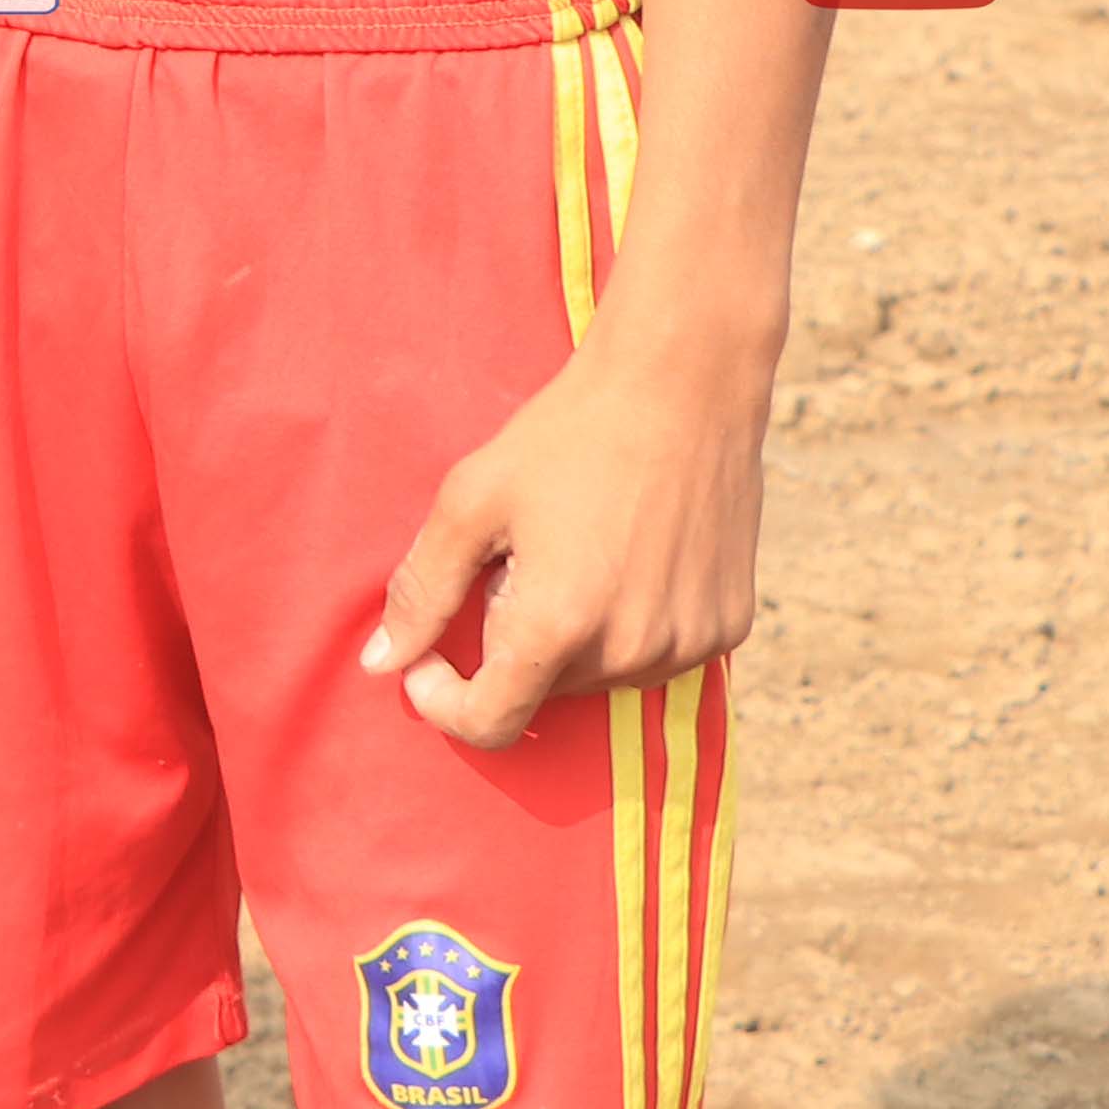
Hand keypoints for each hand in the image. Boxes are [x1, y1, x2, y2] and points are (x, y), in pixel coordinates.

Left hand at [366, 315, 769, 749]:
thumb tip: (379, 664)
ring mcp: (688, 645)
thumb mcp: (471, 500)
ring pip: (600, 676)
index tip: (427, 659)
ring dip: (571, 637)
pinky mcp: (728, 629)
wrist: (685, 385)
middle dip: (510, 644)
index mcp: (558, 626)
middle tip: (516, 560)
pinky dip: (627, 624)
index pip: (490, 723)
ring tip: (576, 550)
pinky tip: (628, 556)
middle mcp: (630, 652)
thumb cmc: (567, 435)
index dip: (442, 701)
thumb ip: (422, 590)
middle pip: (541, 693)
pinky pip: (655, 654)